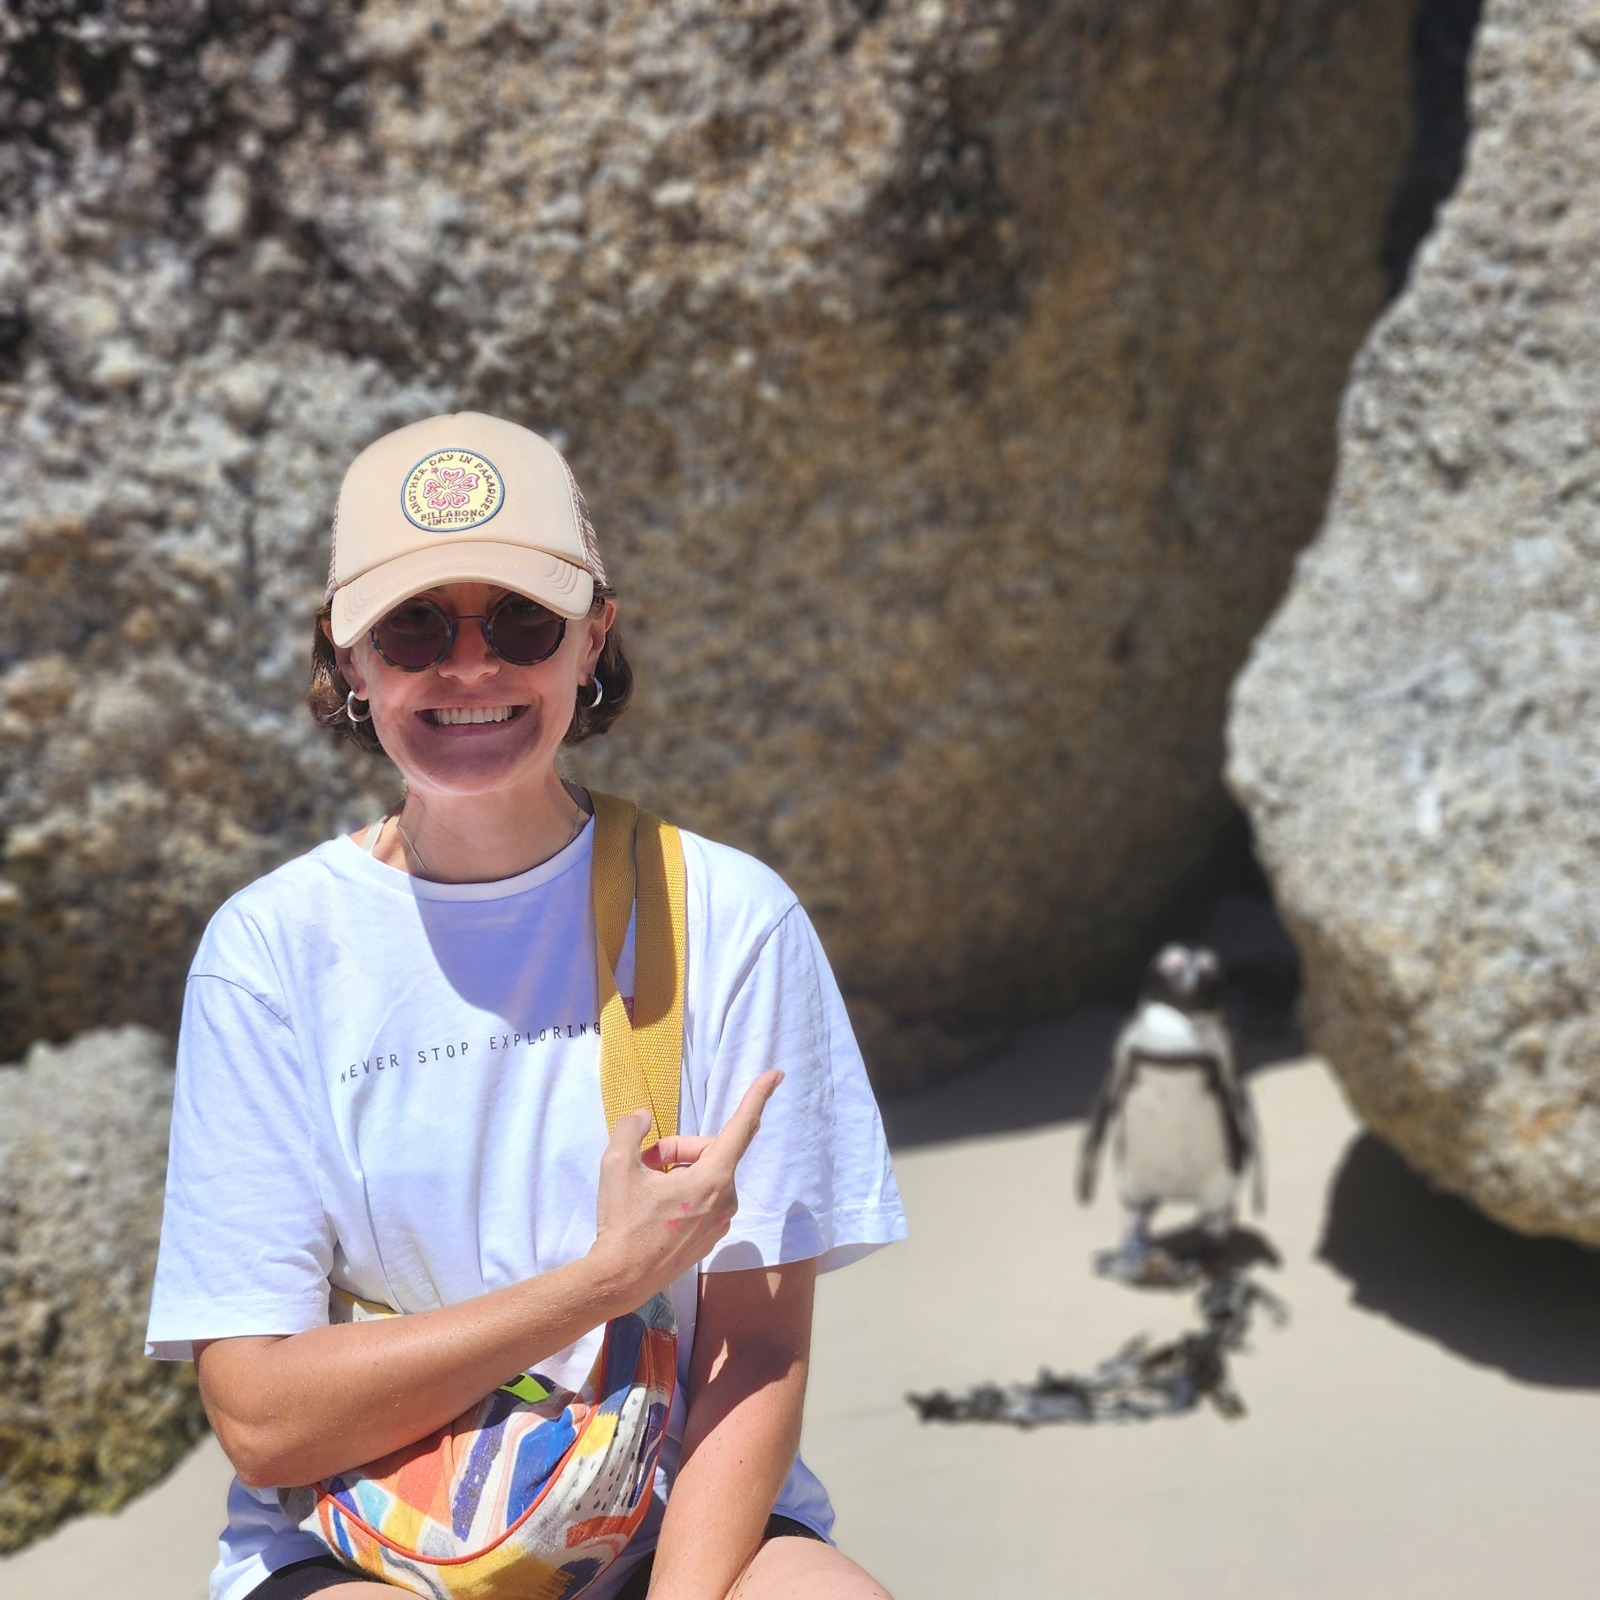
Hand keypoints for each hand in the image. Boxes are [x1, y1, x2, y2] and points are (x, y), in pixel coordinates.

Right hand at [590, 1070, 782, 1309]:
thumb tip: (643, 1118)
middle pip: (709, 1152)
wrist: (619, 1280)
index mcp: (713, 1179)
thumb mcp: (616, 1165)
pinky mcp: (710, 1239)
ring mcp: (721, 1222)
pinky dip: (681, 1194)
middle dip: (677, 1150)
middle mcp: (726, 1200)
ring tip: (645, 1187)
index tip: (776, 1074)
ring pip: (704, 1176)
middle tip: (644, 1161)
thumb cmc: (622, 1223)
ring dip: (677, 1173)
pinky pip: (702, 1199)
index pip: (742, 1127)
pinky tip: (654, 1208)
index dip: (758, 1097)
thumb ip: (631, 1130)